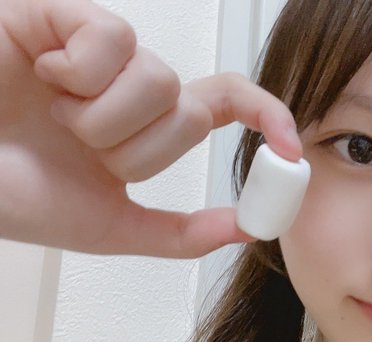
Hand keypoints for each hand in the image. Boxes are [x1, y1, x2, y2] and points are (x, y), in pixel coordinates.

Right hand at [0, 0, 301, 257]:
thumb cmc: (14, 196)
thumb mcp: (109, 228)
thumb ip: (179, 234)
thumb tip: (246, 231)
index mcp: (141, 131)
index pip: (223, 106)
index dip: (265, 116)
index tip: (289, 147)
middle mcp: (127, 90)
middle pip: (188, 110)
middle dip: (135, 148)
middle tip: (79, 148)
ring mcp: (97, 53)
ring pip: (156, 80)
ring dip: (103, 120)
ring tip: (53, 119)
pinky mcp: (61, 17)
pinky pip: (113, 39)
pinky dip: (78, 75)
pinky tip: (41, 77)